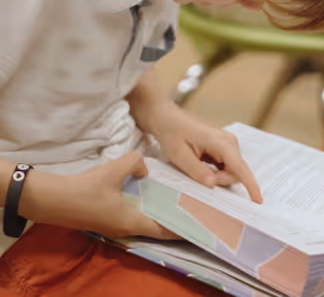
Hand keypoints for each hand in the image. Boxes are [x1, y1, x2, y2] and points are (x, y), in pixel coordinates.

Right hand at [20, 152, 175, 239]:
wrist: (53, 200)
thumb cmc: (86, 189)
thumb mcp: (114, 169)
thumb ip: (135, 163)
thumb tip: (143, 169)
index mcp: (131, 222)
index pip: (164, 230)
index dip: (182, 227)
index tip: (198, 222)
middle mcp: (126, 229)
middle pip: (155, 228)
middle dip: (173, 219)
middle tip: (190, 207)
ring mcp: (114, 227)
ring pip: (143, 222)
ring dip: (157, 214)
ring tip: (173, 200)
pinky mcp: (106, 220)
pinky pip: (132, 217)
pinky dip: (144, 210)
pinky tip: (146, 195)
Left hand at [154, 106, 261, 203]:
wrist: (168, 119)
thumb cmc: (172, 134)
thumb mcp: (179, 156)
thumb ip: (197, 171)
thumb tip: (213, 184)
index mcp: (218, 141)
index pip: (239, 166)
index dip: (250, 184)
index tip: (258, 200)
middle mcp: (228, 140)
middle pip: (237, 170)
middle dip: (223, 180)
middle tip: (202, 179)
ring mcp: (227, 142)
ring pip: (233, 168)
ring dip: (220, 176)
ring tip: (199, 171)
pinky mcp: (223, 145)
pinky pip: (228, 164)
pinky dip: (219, 172)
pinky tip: (204, 168)